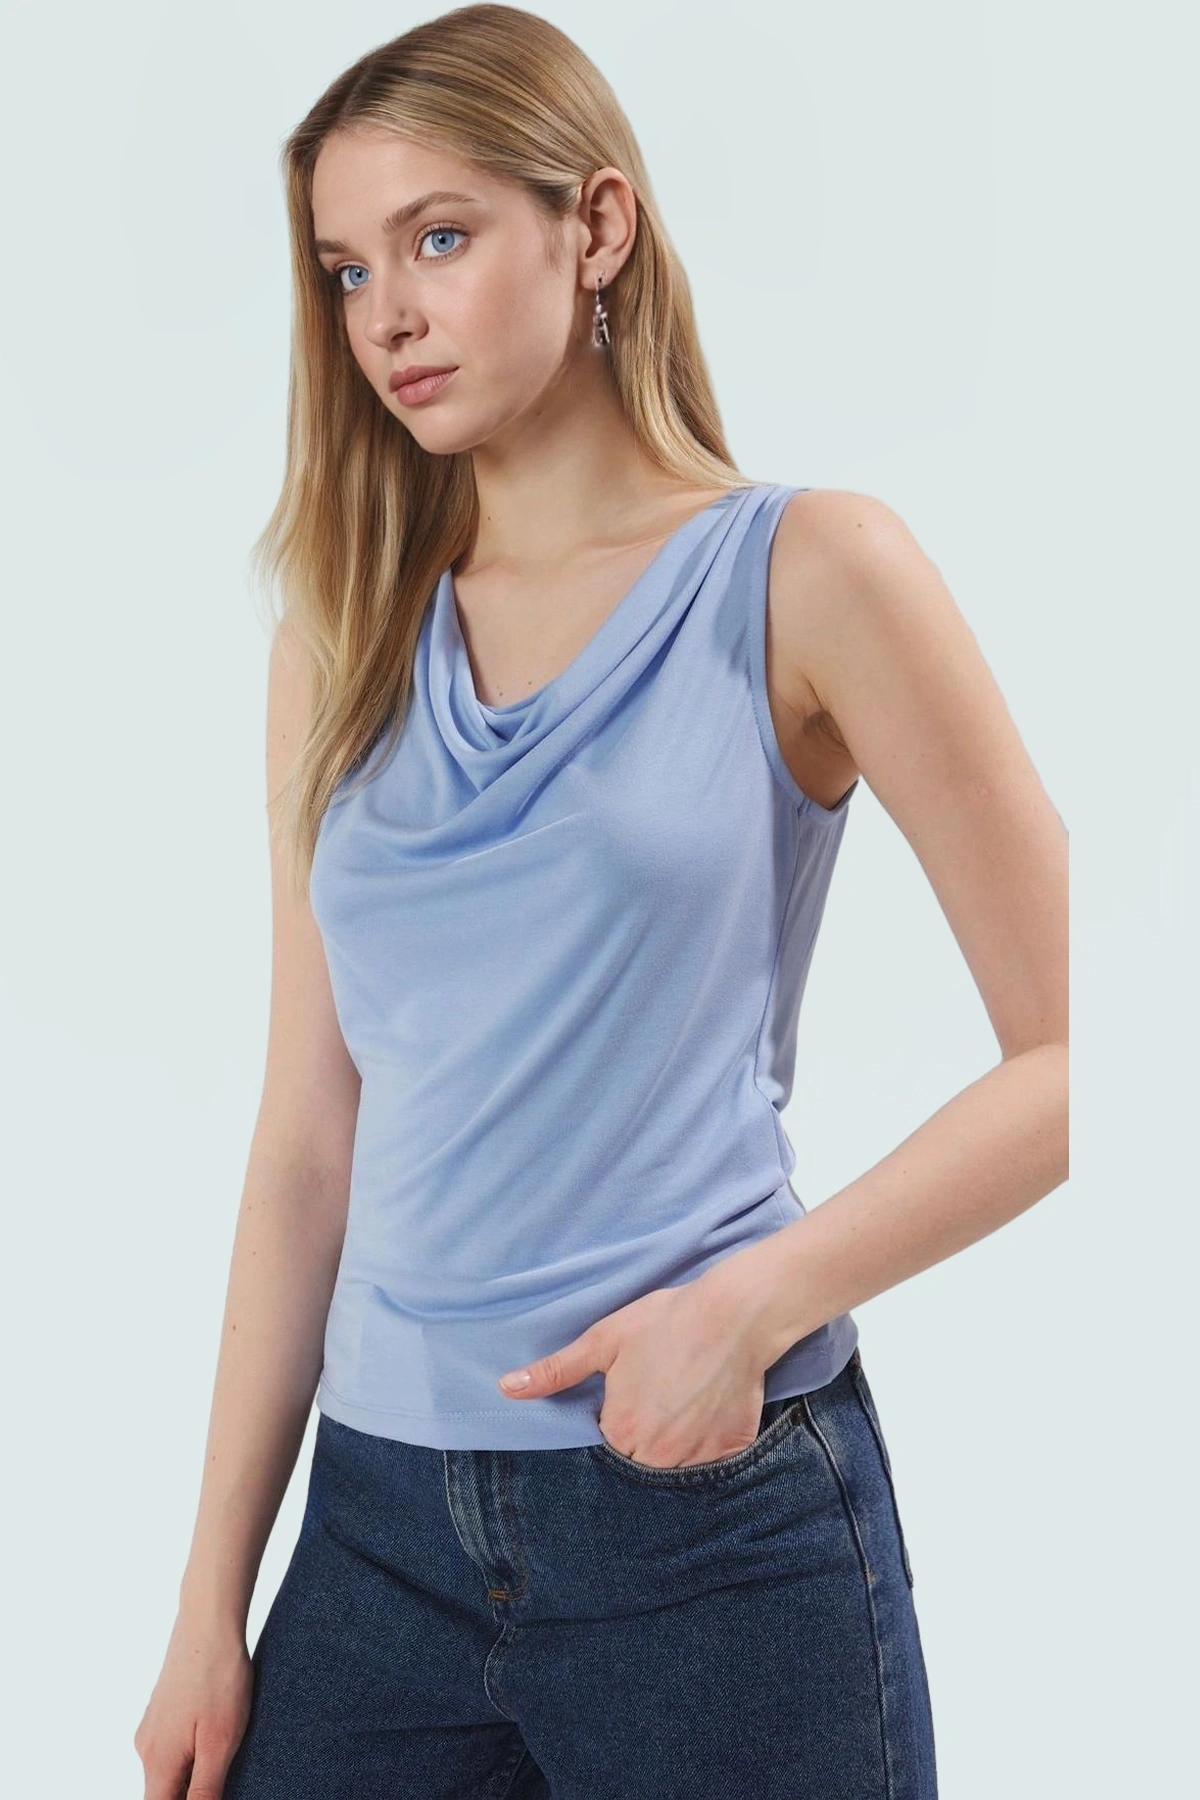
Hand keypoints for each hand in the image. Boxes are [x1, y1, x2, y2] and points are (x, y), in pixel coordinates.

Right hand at [133, 1605, 252, 1799]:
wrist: (208, 1623)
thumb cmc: (218, 1679)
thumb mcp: (220, 1742)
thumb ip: (204, 1789)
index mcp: (158, 1762)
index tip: (208, 1794)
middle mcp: (146, 1748)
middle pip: (163, 1793)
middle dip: (189, 1794)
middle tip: (223, 1769)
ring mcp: (152, 1727)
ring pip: (168, 1770)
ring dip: (191, 1775)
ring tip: (223, 1753)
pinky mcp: (162, 1711)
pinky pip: (172, 1747)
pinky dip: (190, 1753)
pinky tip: (215, 1734)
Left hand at [496, 1268, 771, 1467]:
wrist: (733, 1314)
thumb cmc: (665, 1322)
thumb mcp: (603, 1340)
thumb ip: (556, 1372)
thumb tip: (507, 1388)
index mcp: (620, 1430)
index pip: (607, 1443)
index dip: (618, 1417)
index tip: (632, 1392)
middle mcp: (656, 1455)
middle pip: (640, 1459)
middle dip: (645, 1434)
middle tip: (662, 1392)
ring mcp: (696, 1456)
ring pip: (675, 1463)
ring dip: (676, 1442)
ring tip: (685, 1399)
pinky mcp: (729, 1451)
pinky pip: (711, 1463)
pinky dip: (708, 1443)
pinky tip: (708, 1408)